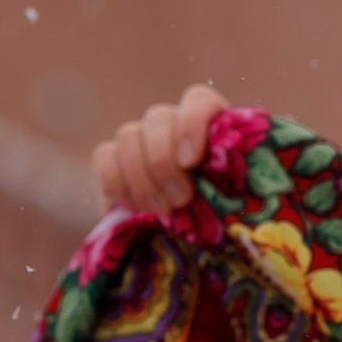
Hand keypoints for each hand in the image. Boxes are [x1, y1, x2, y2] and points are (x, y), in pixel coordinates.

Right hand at [92, 83, 227, 216]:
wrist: (190, 240)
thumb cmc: (224, 218)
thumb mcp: (237, 202)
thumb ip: (236, 185)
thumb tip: (236, 182)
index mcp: (210, 125)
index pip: (198, 100)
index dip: (192, 124)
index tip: (191, 161)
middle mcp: (173, 125)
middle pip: (158, 118)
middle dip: (165, 163)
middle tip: (182, 200)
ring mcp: (141, 139)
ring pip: (129, 135)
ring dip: (143, 178)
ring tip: (163, 210)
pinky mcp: (113, 161)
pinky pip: (103, 156)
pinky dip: (117, 183)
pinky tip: (136, 208)